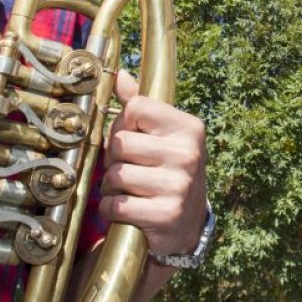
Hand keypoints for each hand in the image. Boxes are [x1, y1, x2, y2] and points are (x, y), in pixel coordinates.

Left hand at [99, 71, 207, 257]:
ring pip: (114, 175)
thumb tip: (120, 76)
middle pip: (119, 143)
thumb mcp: (163, 137)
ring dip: (112, 187)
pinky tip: (129, 210)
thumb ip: (141, 106)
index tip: (136, 141)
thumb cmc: (168, 172)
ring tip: (131, 191)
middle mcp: (188, 154)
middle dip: (114, 160)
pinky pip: (115, 204)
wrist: (187, 226)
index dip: (124, 126)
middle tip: (131, 169)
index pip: (136, 108)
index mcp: (190, 128)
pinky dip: (112, 210)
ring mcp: (179, 185)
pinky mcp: (165, 214)